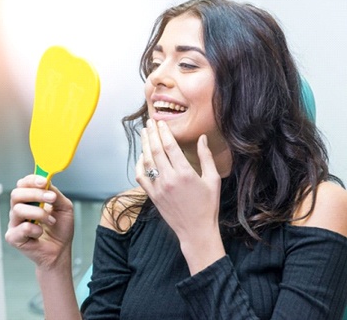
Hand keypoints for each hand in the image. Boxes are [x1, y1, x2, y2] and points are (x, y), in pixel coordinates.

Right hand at [5, 174, 73, 269]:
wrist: (61, 249)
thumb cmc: (61, 228)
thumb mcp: (64, 207)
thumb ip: (56, 194)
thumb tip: (48, 183)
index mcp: (31, 200)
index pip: (24, 184)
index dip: (32, 180)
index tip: (44, 181)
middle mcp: (20, 209)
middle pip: (17, 194)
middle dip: (36, 193)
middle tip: (51, 198)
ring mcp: (15, 223)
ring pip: (18, 209)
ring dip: (39, 213)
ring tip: (51, 220)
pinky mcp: (13, 237)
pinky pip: (21, 228)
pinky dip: (35, 229)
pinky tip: (41, 233)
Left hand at [136, 120, 225, 273]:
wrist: (196, 231)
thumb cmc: (208, 205)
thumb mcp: (213, 180)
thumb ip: (206, 157)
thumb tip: (202, 138)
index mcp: (185, 173)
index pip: (170, 146)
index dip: (164, 132)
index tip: (160, 122)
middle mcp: (169, 178)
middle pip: (156, 150)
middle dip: (152, 134)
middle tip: (149, 122)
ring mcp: (158, 188)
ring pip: (147, 161)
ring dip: (144, 145)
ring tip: (144, 133)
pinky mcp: (153, 196)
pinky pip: (141, 177)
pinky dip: (139, 165)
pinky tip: (141, 156)